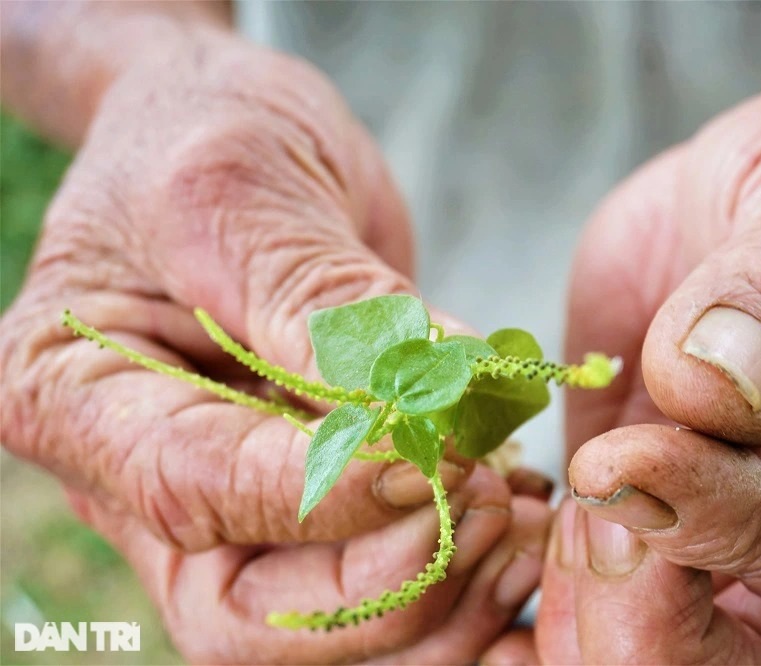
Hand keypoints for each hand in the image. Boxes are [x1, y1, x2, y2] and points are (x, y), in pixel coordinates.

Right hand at [0, 38, 547, 662]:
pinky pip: (369, 574)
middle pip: (248, 609)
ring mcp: (222, 497)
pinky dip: (452, 566)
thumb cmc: (206, 135)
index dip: (331, 495)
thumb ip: (325, 309)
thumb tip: (439, 410)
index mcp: (73, 399)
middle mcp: (136, 477)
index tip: (446, 461)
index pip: (198, 490)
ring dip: (435, 592)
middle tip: (495, 508)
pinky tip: (520, 509)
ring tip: (528, 522)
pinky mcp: (300, 491)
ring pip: (317, 621)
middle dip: (386, 583)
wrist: (232, 130)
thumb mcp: (243, 196)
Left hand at [527, 86, 760, 662]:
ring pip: (650, 658)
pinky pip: (581, 608)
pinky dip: (531, 578)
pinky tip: (519, 499)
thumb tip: (714, 388)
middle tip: (583, 502)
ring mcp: (726, 552)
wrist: (754, 204)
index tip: (619, 455)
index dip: (712, 511)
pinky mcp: (643, 531)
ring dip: (575, 603)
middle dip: (642, 623)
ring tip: (556, 488)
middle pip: (742, 664)